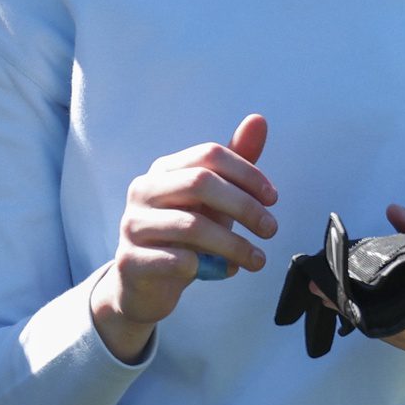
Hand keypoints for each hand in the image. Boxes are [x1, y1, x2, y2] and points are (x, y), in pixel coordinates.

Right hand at [89, 115, 276, 364]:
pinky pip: (176, 260)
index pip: (209, 154)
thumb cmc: (184, 236)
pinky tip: (224, 271)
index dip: (248, 173)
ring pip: (190, 225)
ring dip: (234, 244)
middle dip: (244, 207)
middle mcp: (143, 190)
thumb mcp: (213, 201)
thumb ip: (235, 163)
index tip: (273, 199)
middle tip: (271, 229)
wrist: (144, 284)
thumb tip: (258, 119)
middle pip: (200, 182)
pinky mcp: (131, 261)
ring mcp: (133, 225)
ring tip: (256, 259)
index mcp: (164, 170)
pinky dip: (209, 267)